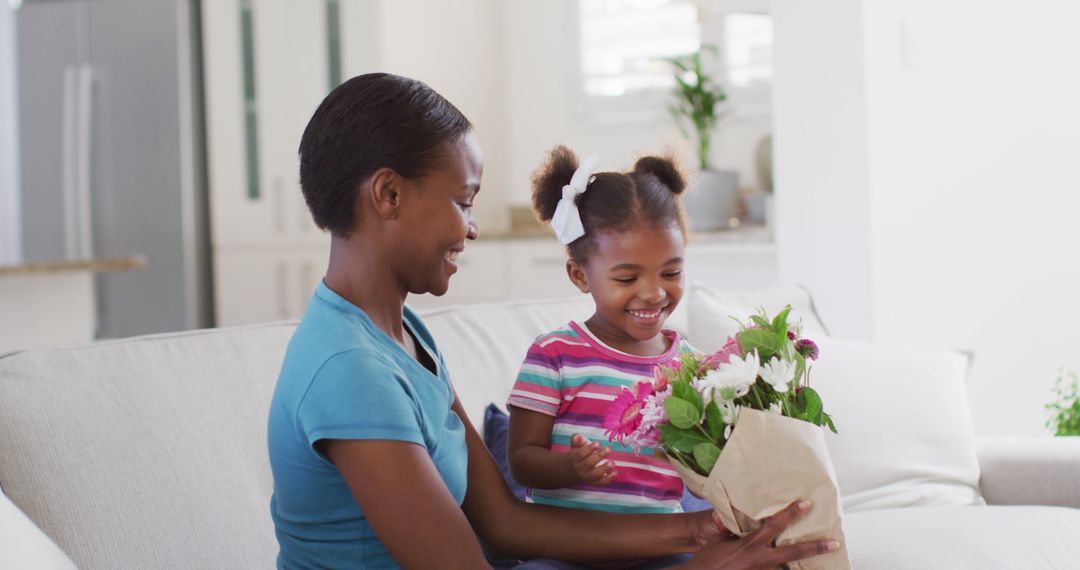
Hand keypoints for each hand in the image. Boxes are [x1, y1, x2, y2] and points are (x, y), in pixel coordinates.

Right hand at [569, 434, 617, 484]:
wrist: (575, 469)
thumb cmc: (580, 452)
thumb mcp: (577, 445)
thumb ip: (578, 440)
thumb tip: (577, 436)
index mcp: (575, 458)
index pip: (580, 454)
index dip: (589, 449)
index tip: (598, 444)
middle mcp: (580, 468)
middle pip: (588, 464)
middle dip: (599, 456)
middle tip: (608, 449)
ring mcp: (587, 476)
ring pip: (594, 475)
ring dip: (604, 469)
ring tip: (612, 462)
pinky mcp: (594, 482)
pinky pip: (600, 482)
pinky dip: (608, 479)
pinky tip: (615, 472)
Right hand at [684, 500, 839, 568]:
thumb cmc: (707, 560)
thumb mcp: (716, 541)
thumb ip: (727, 529)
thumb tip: (725, 514)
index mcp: (750, 544)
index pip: (774, 525)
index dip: (791, 513)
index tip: (806, 504)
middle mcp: (761, 560)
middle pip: (793, 552)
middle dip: (815, 547)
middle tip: (834, 543)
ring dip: (804, 566)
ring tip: (823, 564)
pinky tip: (795, 569)